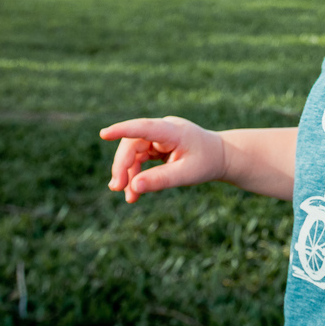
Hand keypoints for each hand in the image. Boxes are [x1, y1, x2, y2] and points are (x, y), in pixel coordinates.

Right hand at [99, 116, 226, 202]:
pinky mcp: (156, 145)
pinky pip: (138, 158)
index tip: (104, 134)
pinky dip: (135, 174)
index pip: (144, 128)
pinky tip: (134, 192)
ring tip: (129, 198)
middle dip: (122, 166)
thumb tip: (133, 186)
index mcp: (173, 131)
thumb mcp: (187, 174)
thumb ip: (161, 180)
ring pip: (132, 152)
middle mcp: (163, 129)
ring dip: (127, 173)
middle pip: (132, 143)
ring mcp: (158, 136)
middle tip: (117, 188)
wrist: (220, 157)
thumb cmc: (207, 162)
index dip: (123, 130)